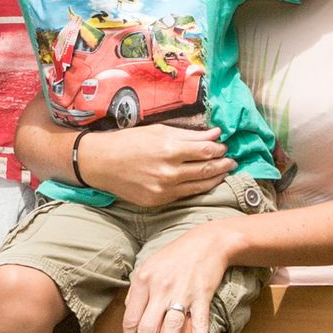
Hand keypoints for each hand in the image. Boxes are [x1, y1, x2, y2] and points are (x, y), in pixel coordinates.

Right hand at [69, 122, 235, 208]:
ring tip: (224, 172)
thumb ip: (189, 134)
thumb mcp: (159, 131)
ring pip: (200, 186)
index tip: (224, 146)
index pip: (207, 150)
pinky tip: (204, 183)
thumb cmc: (128, 142)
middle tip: (231, 161)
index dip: (219, 148)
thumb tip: (215, 134)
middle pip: (207, 169)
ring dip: (215, 179)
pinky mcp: (158, 201)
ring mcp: (164, 189)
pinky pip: (185, 195)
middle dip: (222, 164)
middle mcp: (170, 172)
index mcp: (171, 149)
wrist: (101, 163)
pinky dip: (198, 188)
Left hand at [119, 220, 247, 332]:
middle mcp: (160, 288)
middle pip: (147, 330)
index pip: (130, 321)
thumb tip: (128, 313)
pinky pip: (199, 324)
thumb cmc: (176, 256)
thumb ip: (137, 291)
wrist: (208, 242)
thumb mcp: (149, 266)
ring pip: (170, 330)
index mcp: (143, 282)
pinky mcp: (203, 296)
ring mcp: (182, 292)